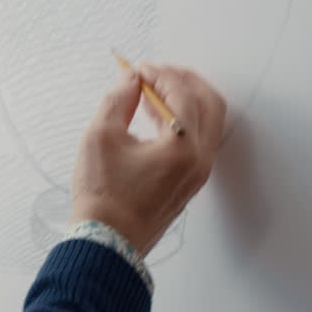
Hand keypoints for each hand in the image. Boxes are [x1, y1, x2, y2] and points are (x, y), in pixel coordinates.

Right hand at [69, 63, 226, 254]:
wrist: (106, 242)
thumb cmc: (103, 195)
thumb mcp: (101, 136)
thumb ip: (119, 99)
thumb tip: (131, 79)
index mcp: (182, 148)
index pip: (182, 95)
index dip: (160, 74)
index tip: (138, 68)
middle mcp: (199, 160)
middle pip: (210, 104)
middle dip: (184, 80)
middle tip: (156, 72)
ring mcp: (198, 174)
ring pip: (206, 122)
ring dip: (184, 99)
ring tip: (150, 91)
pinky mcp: (189, 182)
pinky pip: (196, 140)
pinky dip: (181, 119)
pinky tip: (153, 116)